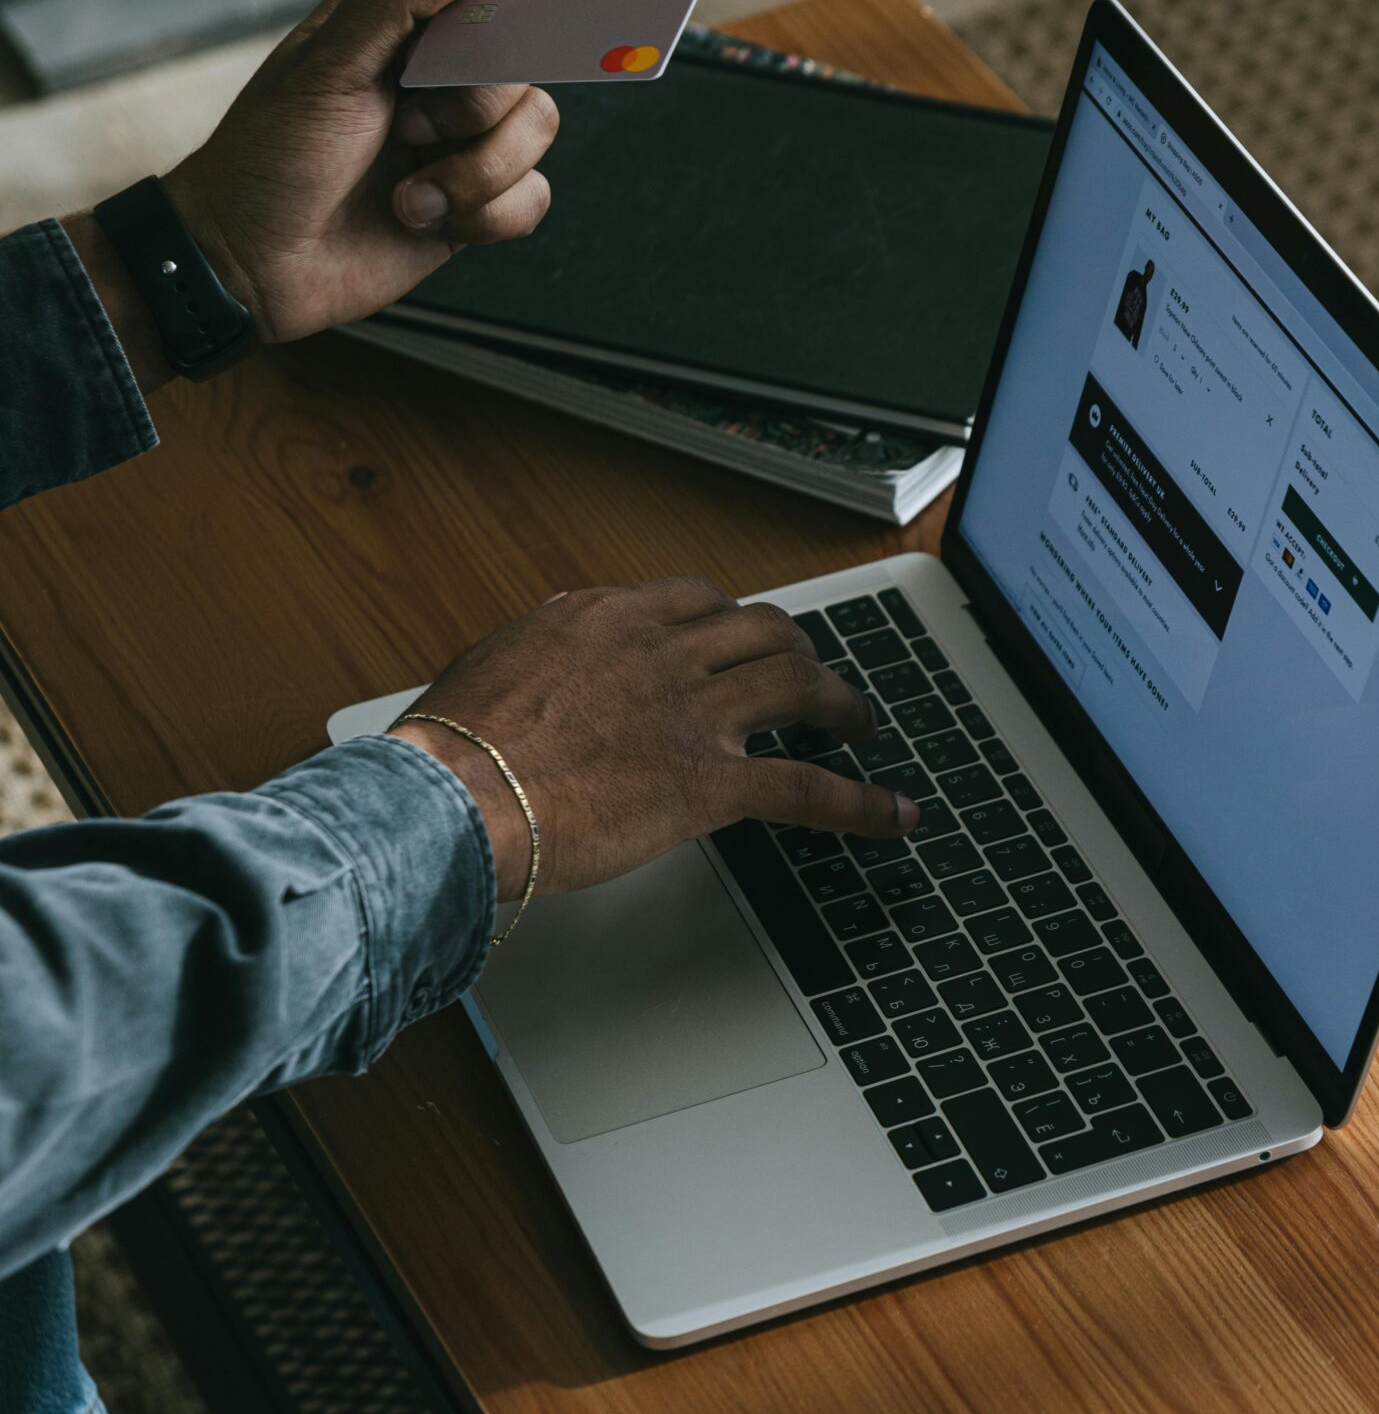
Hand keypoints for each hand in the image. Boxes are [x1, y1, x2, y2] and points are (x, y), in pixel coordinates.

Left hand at [167, 0, 557, 346]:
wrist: (253, 265)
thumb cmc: (270, 159)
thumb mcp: (327, 65)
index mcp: (402, 25)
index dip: (494, 25)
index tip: (451, 60)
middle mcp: (439, 77)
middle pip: (525, 66)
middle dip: (472, 111)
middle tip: (405, 128)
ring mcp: (459, 141)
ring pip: (537, 131)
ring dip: (476, 175)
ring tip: (409, 196)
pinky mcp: (473, 204)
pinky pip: (531, 198)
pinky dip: (484, 217)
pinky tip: (423, 221)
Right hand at [392, 578, 918, 900]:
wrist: (451, 798)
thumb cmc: (453, 749)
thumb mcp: (493, 663)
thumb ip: (541, 651)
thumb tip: (548, 655)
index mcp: (606, 618)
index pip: (697, 599)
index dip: (733, 620)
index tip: (742, 638)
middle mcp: (661, 651)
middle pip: (762, 629)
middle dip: (798, 649)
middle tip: (811, 675)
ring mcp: (692, 713)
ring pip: (797, 683)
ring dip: (839, 700)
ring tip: (856, 721)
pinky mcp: (709, 783)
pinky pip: (806, 786)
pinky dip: (860, 803)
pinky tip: (892, 814)